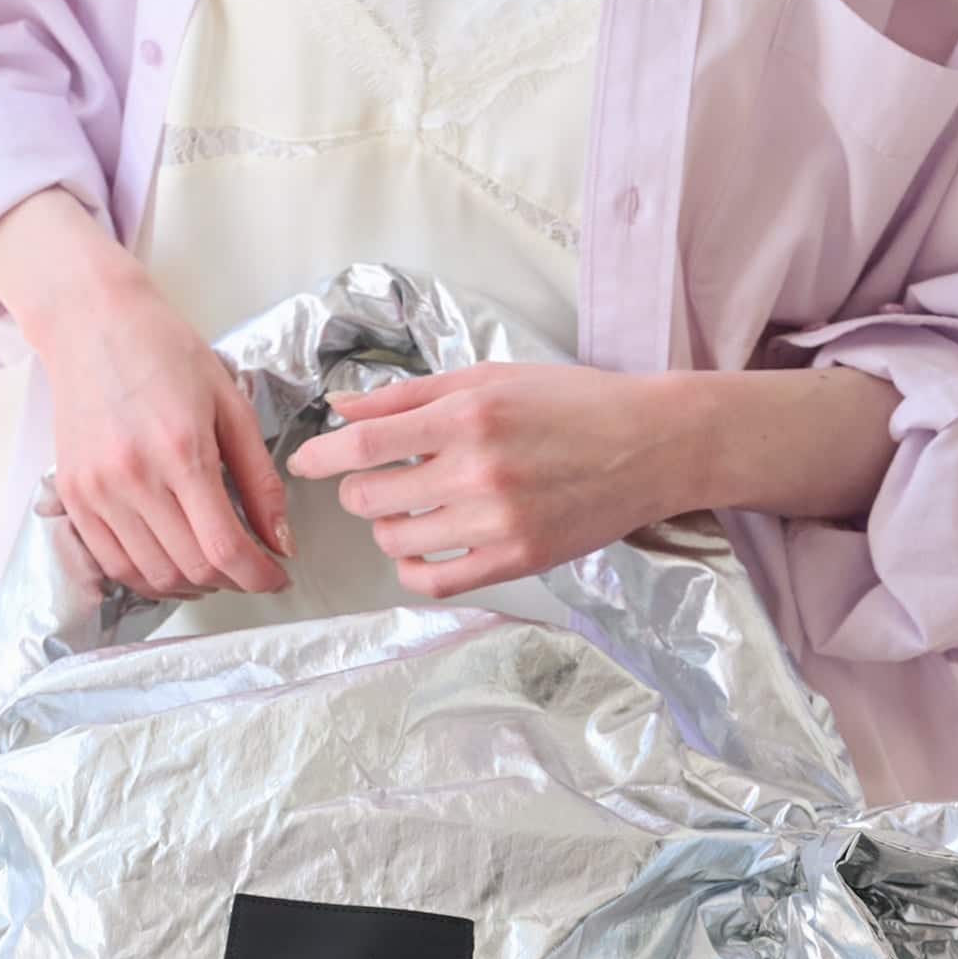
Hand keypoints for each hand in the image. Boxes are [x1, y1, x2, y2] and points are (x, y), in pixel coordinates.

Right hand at [0, 187, 293, 599]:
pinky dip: (149, 577)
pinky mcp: (72, 496)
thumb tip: (282, 541)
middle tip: (252, 569)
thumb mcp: (231, 404)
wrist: (91, 322)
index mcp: (181, 450)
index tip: (277, 578)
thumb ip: (259, 479)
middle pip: (191, 567)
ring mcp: (96, 491)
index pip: (223, 546)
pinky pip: (113, 563)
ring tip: (216, 569)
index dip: (258, 576)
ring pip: (152, 575)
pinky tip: (173, 563)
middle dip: (232, 581)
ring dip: (192, 585)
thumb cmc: (166, 353)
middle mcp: (133, 477)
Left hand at [285, 362, 710, 598]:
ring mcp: (497, 522)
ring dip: (386, 526)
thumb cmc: (573, 402)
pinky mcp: (516, 559)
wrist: (651, 446)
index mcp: (468, 416)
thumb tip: (343, 410)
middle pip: (369, 498)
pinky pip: (434, 581)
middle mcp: (478, 471)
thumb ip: (411, 396)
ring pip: (395, 541)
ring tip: (409, 508)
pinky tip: (420, 548)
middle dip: (357, 490)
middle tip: (376, 480)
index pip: (365, 444)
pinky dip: (412, 568)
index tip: (306, 462)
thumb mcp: (490, 377)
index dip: (321, 457)